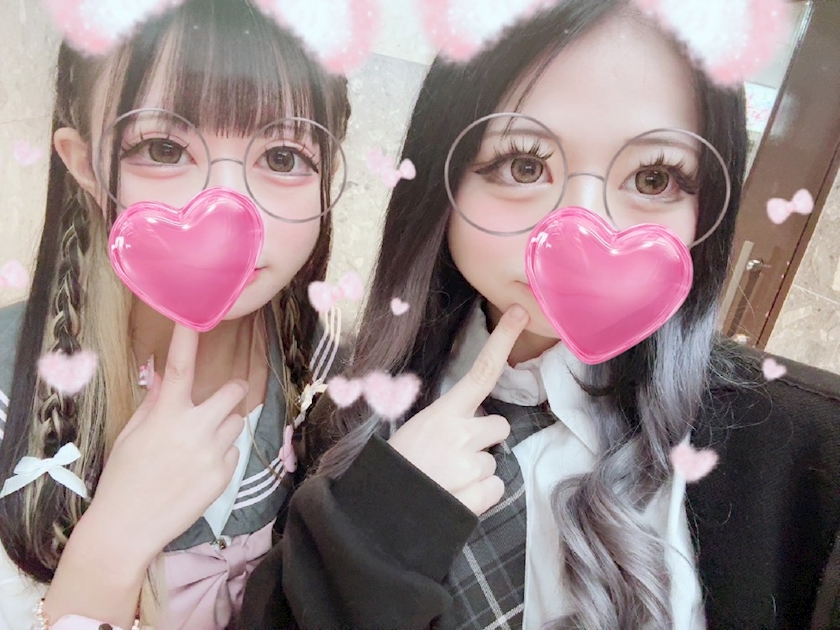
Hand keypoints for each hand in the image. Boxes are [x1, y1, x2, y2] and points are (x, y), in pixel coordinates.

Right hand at [86, 324, 247, 565]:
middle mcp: (193, 428)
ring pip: (236, 422)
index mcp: (165, 415)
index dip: (186, 339)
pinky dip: (222, 455)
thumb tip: (163, 378)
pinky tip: (199, 471)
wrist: (127, 528)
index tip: (194, 316)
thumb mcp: (131, 435)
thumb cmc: (123, 478)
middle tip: (219, 402)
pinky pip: (234, 451)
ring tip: (200, 446)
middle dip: (231, 392)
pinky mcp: (224, 475)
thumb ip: (153, 404)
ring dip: (224, 426)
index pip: (178, 368)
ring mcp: (212, 452)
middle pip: (233, 392)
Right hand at [388, 305, 528, 515]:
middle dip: (484, 439)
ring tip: (447, 480)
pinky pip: (496, 488)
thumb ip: (447, 421)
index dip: (503, 342)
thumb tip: (474, 422)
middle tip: (455, 455)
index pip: (481, 372)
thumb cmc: (398, 468)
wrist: (381, 513)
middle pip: (499, 425)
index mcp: (442, 413)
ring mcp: (470, 465)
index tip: (521, 313)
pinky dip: (479, 495)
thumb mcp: (415, 431)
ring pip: (494, 461)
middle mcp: (460, 434)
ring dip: (476, 471)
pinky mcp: (478, 495)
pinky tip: (455, 496)